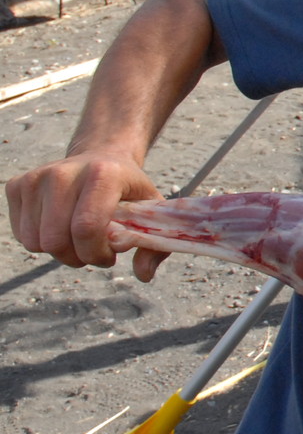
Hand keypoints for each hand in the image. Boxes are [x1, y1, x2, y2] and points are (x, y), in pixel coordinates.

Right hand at [7, 149, 165, 279]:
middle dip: (78, 257)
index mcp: (103, 174)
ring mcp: (36, 178)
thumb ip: (154, 245)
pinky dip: (43, 242)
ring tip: (79, 239)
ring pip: (36, 242)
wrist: (100, 157)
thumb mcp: (151, 210)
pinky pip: (23, 235)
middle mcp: (64, 172)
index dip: (96, 254)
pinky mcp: (17, 186)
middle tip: (94, 251)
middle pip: (56, 240)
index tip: (109, 256)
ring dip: (60, 252)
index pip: (87, 228)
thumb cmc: (126, 189)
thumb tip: (144, 275)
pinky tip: (61, 227)